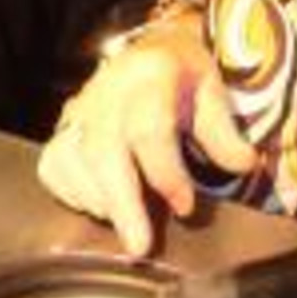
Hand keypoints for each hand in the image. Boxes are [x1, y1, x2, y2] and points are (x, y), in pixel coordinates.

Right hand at [36, 12, 257, 254]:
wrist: (151, 50)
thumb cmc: (185, 78)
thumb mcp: (213, 92)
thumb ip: (224, 131)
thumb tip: (243, 164)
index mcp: (150, 74)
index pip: (149, 128)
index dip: (166, 172)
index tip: (185, 206)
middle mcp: (107, 90)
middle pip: (102, 150)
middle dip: (122, 203)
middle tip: (140, 247)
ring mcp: (80, 108)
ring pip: (71, 159)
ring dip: (99, 201)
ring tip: (129, 225)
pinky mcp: (63, 126)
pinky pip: (53, 165)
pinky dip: (73, 193)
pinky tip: (103, 206)